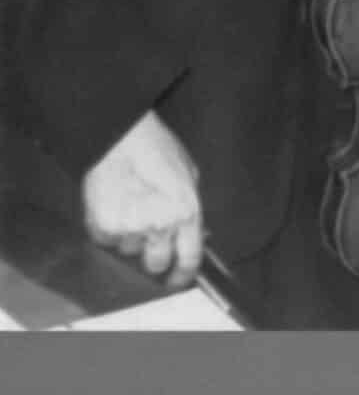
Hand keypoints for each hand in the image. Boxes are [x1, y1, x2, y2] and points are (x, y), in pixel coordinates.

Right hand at [81, 110, 203, 289]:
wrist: (122, 137)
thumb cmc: (157, 150)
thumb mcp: (188, 177)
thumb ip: (190, 208)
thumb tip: (196, 233)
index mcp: (187, 212)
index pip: (189, 259)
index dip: (183, 275)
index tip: (177, 280)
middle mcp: (160, 226)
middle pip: (155, 264)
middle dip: (154, 256)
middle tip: (150, 236)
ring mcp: (130, 228)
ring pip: (129, 252)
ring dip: (130, 237)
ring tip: (131, 206)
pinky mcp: (103, 227)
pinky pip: (107, 241)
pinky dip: (110, 230)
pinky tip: (115, 205)